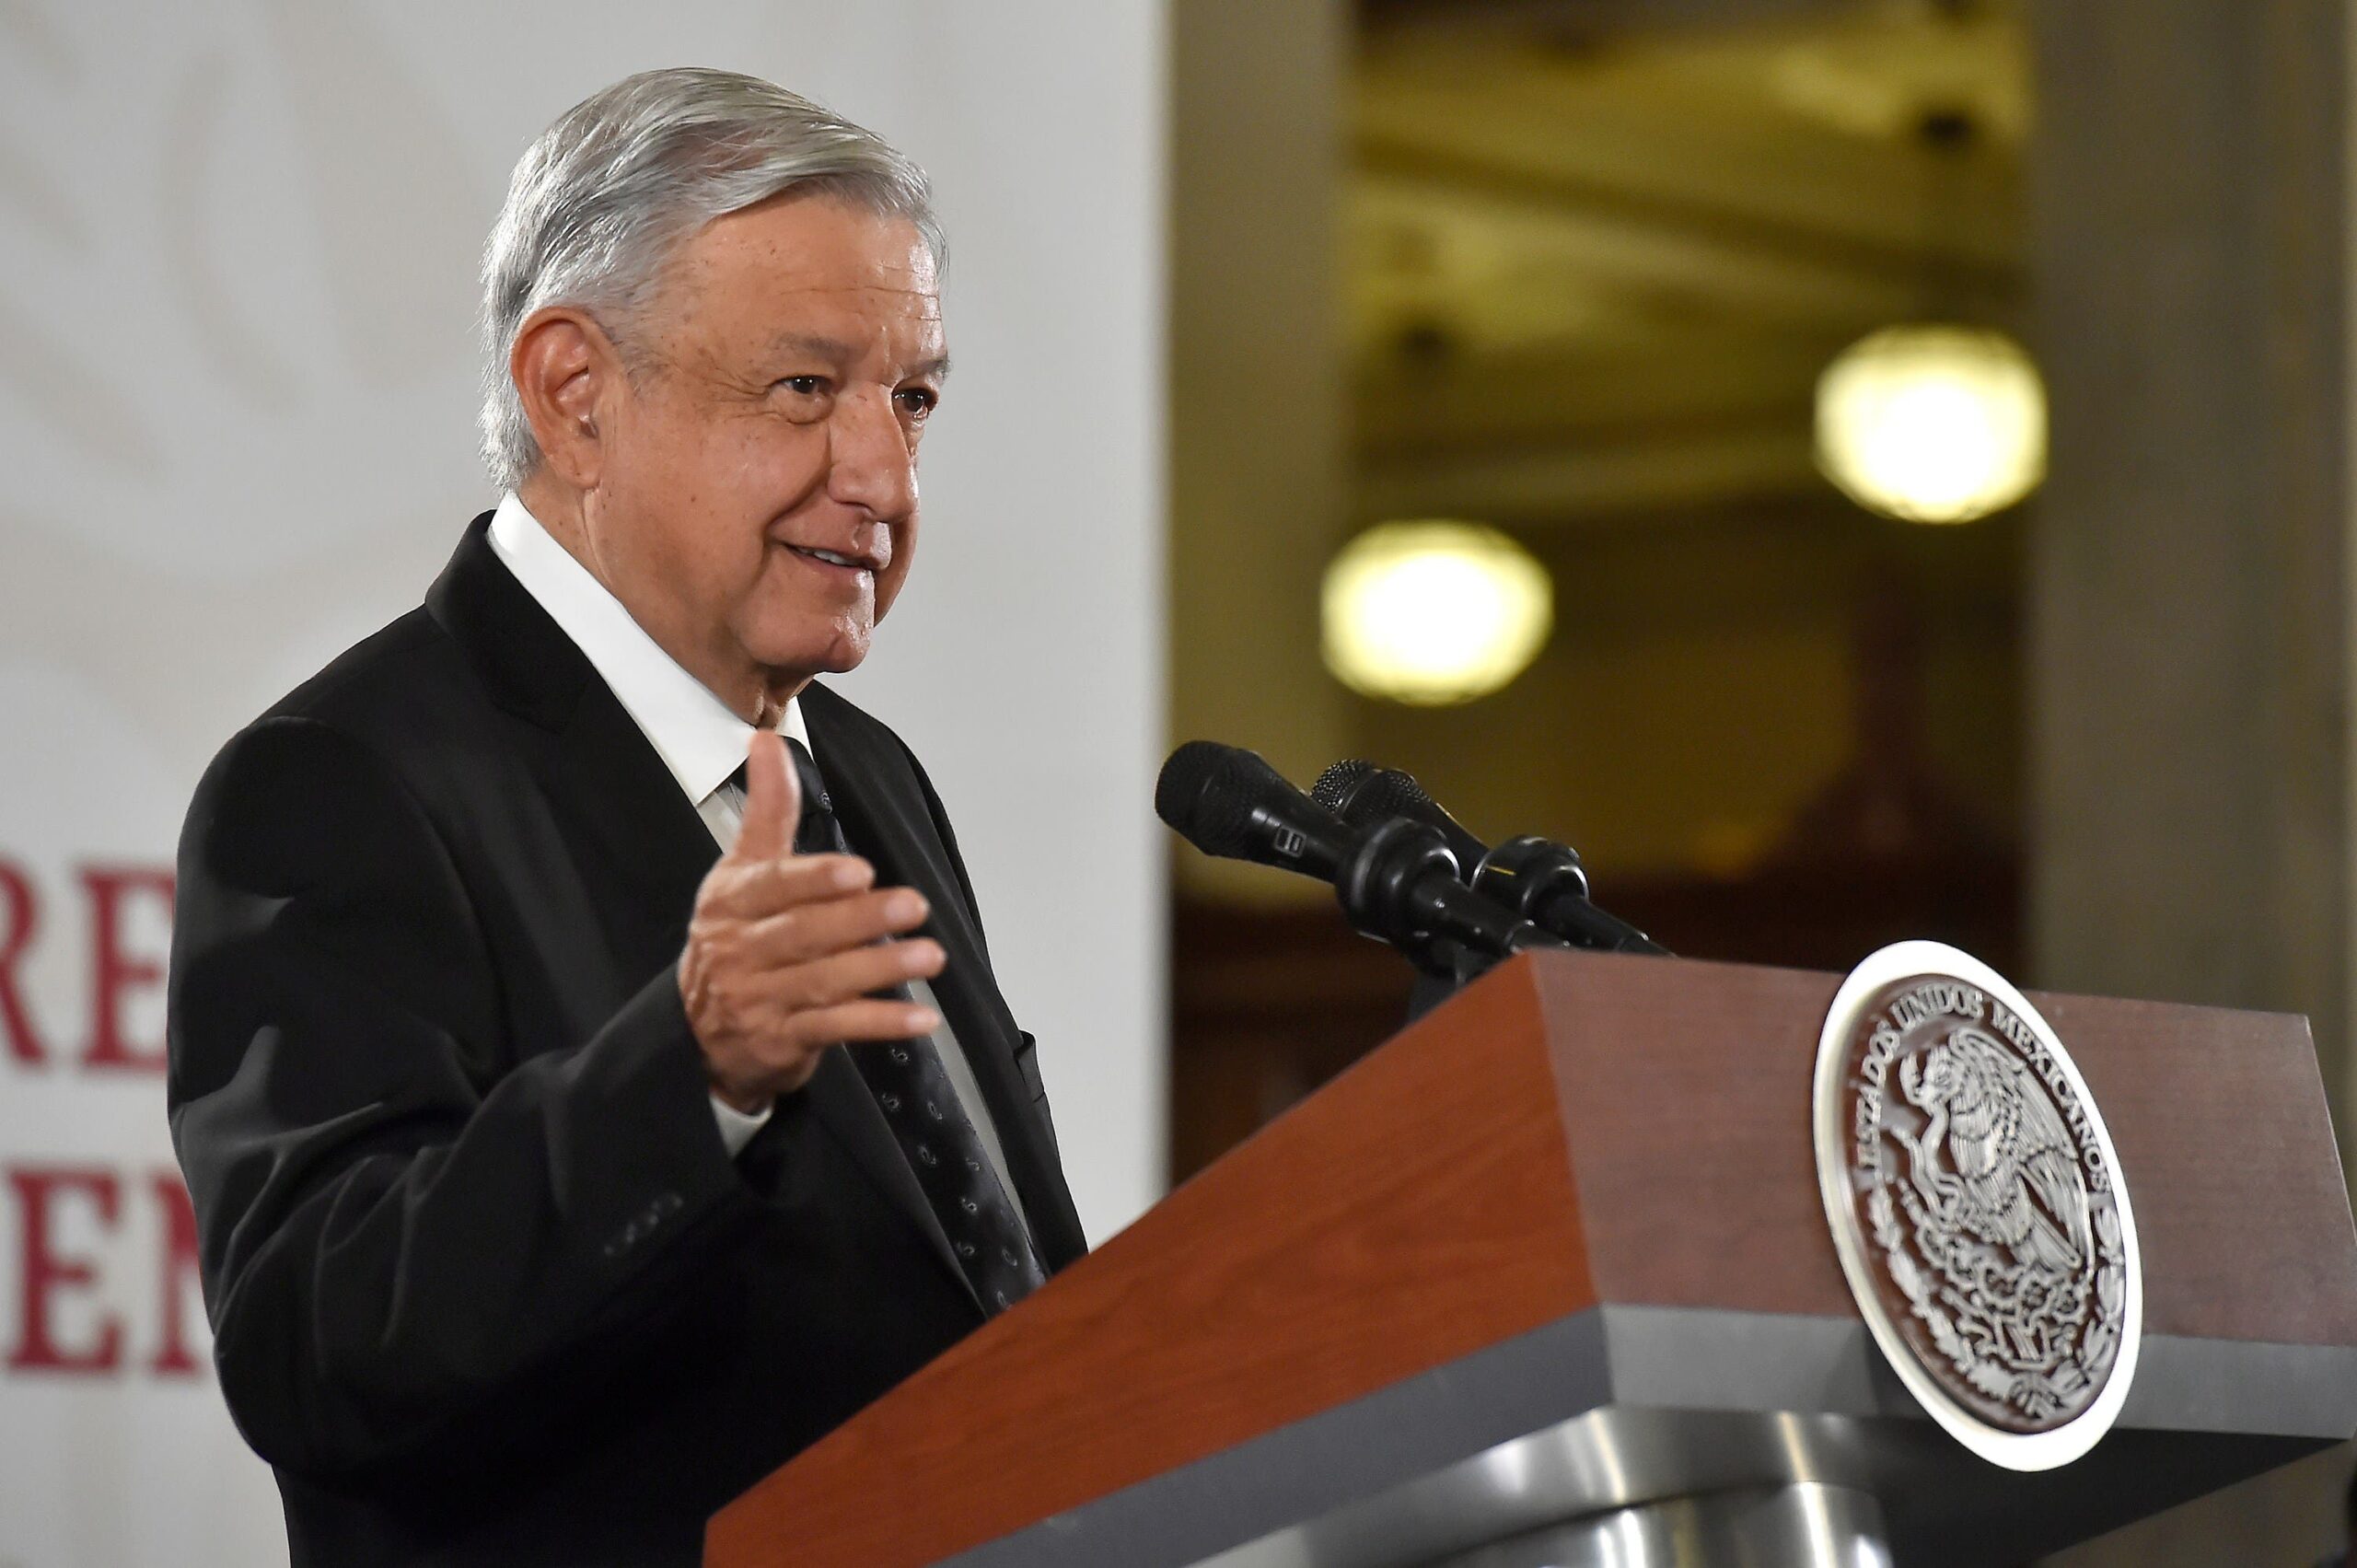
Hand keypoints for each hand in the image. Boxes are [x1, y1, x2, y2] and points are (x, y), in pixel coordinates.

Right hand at [680, 731, 944, 1109]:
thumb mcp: (741, 871)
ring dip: (881, 968)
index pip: (774, 887)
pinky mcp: (782, 1040)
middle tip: (914, 905)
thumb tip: (766, 741)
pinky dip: (881, 1023)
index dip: (816, 879)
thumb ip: (767, 810)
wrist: (698, 1032)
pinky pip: (837, 1028)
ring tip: (929, 956)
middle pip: (804, 933)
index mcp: (731, 901)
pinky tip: (922, 1018)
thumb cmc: (734, 938)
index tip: (859, 871)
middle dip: (860, 919)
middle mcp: (739, 950)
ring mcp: (759, 999)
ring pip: (825, 981)